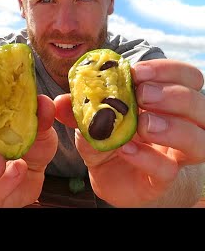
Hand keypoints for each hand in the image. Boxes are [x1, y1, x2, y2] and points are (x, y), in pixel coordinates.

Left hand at [55, 59, 204, 206]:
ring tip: (142, 124)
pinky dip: (148, 157)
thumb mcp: (92, 118)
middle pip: (199, 104)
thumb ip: (78, 107)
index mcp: (166, 101)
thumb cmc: (108, 138)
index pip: (187, 78)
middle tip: (142, 95)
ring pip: (198, 138)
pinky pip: (168, 168)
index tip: (138, 72)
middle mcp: (181, 124)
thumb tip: (59, 100)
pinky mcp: (162, 179)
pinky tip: (127, 149)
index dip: (169, 71)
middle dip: (171, 95)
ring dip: (172, 127)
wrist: (108, 176)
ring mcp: (175, 154)